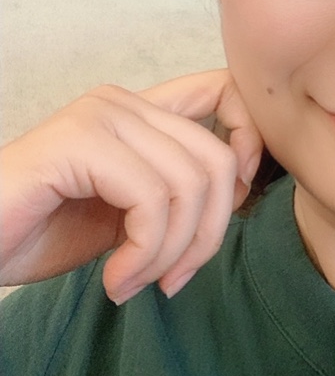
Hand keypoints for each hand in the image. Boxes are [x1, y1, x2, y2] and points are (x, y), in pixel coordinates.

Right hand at [0, 70, 261, 303]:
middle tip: (173, 278)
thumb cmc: (43, 230)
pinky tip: (115, 279)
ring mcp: (101, 117)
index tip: (234, 202)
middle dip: (208, 234)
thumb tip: (241, 196)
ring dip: (171, 253)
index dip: (251, 143)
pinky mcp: (79, 142)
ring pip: (190, 184)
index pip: (226, 93)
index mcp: (142, 111)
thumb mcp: (133, 212)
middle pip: (218, 158)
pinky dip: (144, 254)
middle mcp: (124, 103)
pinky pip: (152, 200)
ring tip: (137, 282)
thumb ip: (178, 192)